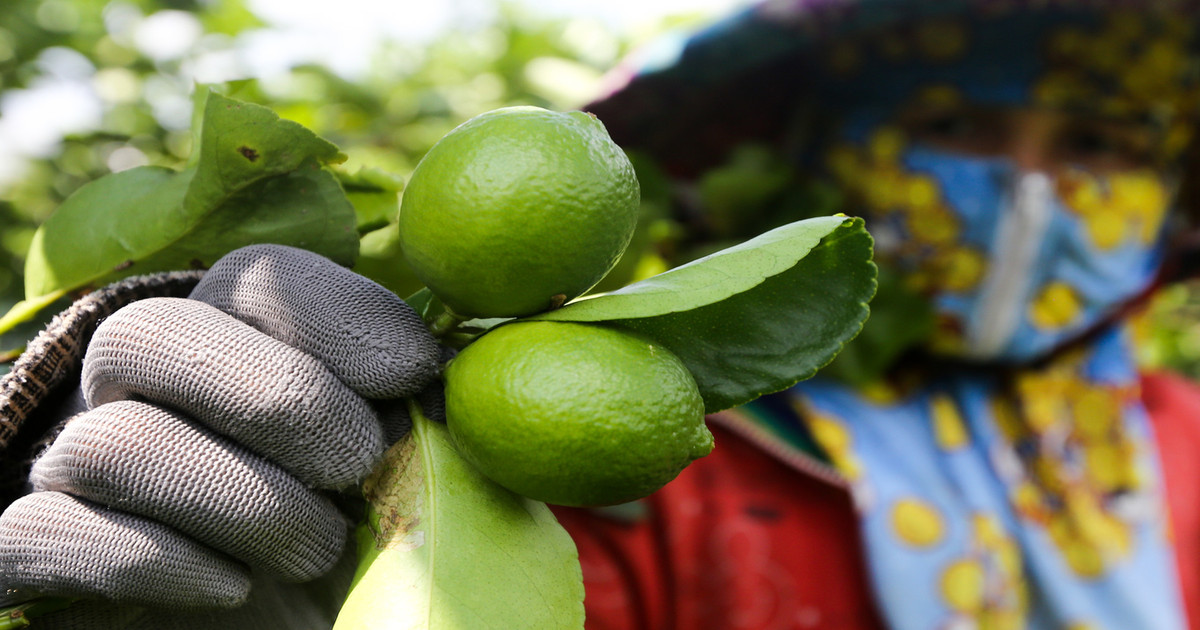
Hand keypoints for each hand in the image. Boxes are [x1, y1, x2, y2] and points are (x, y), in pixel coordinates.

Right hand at [0, 244, 441, 621]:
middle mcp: (137, 387)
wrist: (284, 628)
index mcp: (228, 339)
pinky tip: (233, 586)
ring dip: (242, 500)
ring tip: (318, 548)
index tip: (417, 373)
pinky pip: (49, 532)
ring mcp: (75, 464)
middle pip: (156, 334)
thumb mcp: (404, 471)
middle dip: (281, 399)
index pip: (254, 276)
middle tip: (360, 465)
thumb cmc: (351, 537)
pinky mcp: (40, 548)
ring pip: (114, 442)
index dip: (339, 315)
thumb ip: (419, 416)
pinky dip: (157, 561)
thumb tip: (451, 373)